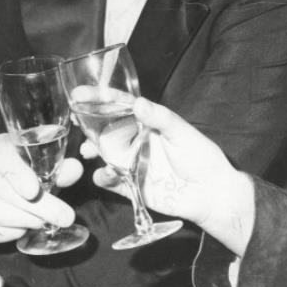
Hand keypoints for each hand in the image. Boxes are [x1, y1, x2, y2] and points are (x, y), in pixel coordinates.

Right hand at [0, 134, 82, 244]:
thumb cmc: (12, 172)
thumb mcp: (33, 162)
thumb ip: (56, 167)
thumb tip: (75, 170)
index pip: (3, 157)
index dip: (18, 174)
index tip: (33, 191)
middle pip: (3, 190)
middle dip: (37, 207)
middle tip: (63, 217)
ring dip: (24, 221)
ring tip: (45, 223)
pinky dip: (8, 234)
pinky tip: (23, 230)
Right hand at [93, 98, 254, 255]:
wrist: (211, 193)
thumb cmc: (201, 156)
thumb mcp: (182, 132)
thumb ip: (160, 118)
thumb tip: (138, 103)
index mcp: (148, 123)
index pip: (121, 106)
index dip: (100, 99)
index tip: (80, 93)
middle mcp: (136, 141)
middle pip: (106, 130)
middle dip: (89, 125)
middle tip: (76, 122)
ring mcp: (132, 163)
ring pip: (105, 154)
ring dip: (93, 150)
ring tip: (89, 150)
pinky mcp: (132, 186)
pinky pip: (112, 181)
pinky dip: (104, 178)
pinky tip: (105, 175)